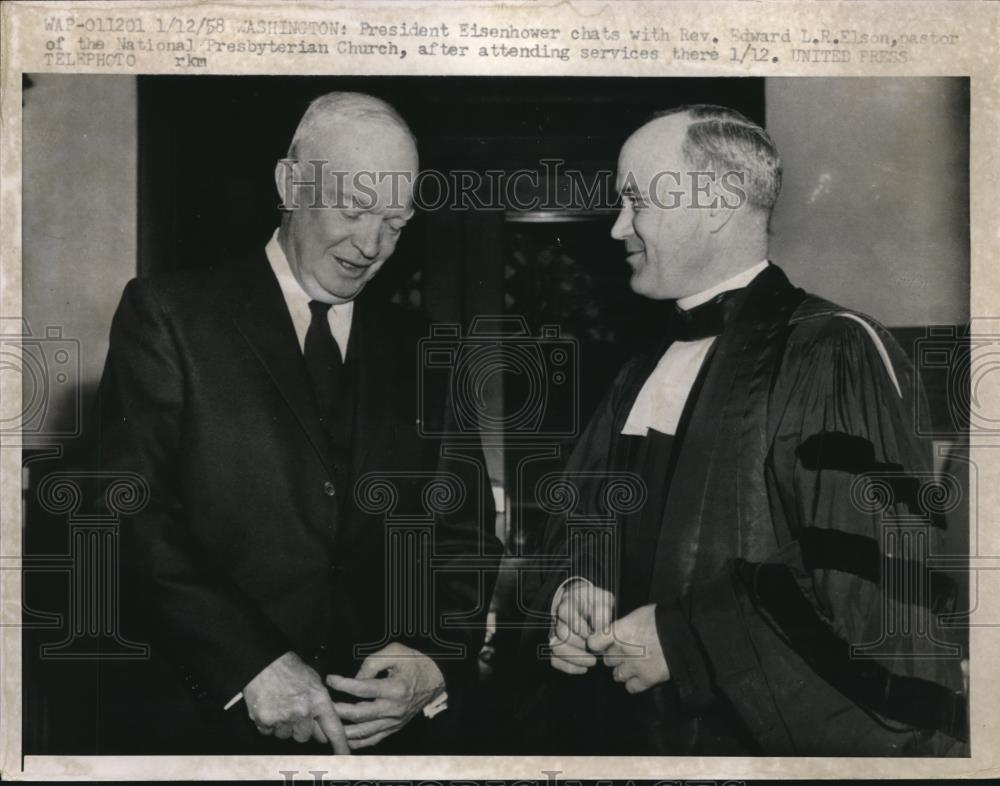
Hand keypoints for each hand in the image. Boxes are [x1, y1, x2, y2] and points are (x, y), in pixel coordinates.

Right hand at [243, 651, 349, 752]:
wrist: (264, 662)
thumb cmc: (290, 668)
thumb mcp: (314, 680)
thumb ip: (320, 703)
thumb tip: (323, 724)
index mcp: (319, 700)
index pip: (333, 728)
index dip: (340, 745)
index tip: (345, 755)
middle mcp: (303, 711)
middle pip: (305, 736)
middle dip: (301, 728)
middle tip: (295, 712)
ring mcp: (283, 717)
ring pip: (286, 735)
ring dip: (284, 726)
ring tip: (281, 705)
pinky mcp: (265, 720)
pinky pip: (268, 732)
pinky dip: (268, 724)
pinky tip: (270, 707)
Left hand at [326, 642, 444, 749]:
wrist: (437, 678)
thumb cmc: (416, 662)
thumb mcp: (396, 651)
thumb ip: (372, 662)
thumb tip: (355, 677)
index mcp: (394, 688)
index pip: (362, 689)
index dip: (342, 684)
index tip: (330, 679)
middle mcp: (394, 708)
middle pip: (358, 713)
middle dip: (337, 709)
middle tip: (322, 704)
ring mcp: (394, 721)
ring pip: (363, 731)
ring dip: (342, 729)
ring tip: (327, 723)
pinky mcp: (395, 727)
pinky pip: (374, 739)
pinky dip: (358, 742)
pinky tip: (345, 738)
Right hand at [549, 579, 614, 674]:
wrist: (588, 609)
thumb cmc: (597, 605)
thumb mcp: (603, 600)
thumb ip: (602, 610)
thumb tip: (598, 628)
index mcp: (568, 603)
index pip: (564, 612)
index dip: (580, 625)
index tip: (595, 632)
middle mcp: (558, 619)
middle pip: (562, 633)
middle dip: (581, 643)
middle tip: (597, 648)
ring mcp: (554, 634)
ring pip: (556, 648)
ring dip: (577, 657)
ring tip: (593, 660)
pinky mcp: (556, 648)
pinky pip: (555, 660)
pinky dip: (570, 667)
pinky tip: (584, 667)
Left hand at [588, 603, 669, 693]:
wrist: (685, 635)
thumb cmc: (664, 619)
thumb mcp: (640, 613)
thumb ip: (626, 624)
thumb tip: (620, 628)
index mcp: (619, 631)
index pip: (594, 643)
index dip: (597, 644)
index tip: (601, 644)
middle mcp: (622, 650)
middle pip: (608, 659)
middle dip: (614, 657)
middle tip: (624, 653)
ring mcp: (634, 666)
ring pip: (617, 675)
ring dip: (622, 671)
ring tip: (632, 666)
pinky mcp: (646, 679)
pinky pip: (631, 687)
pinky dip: (634, 684)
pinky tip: (640, 677)